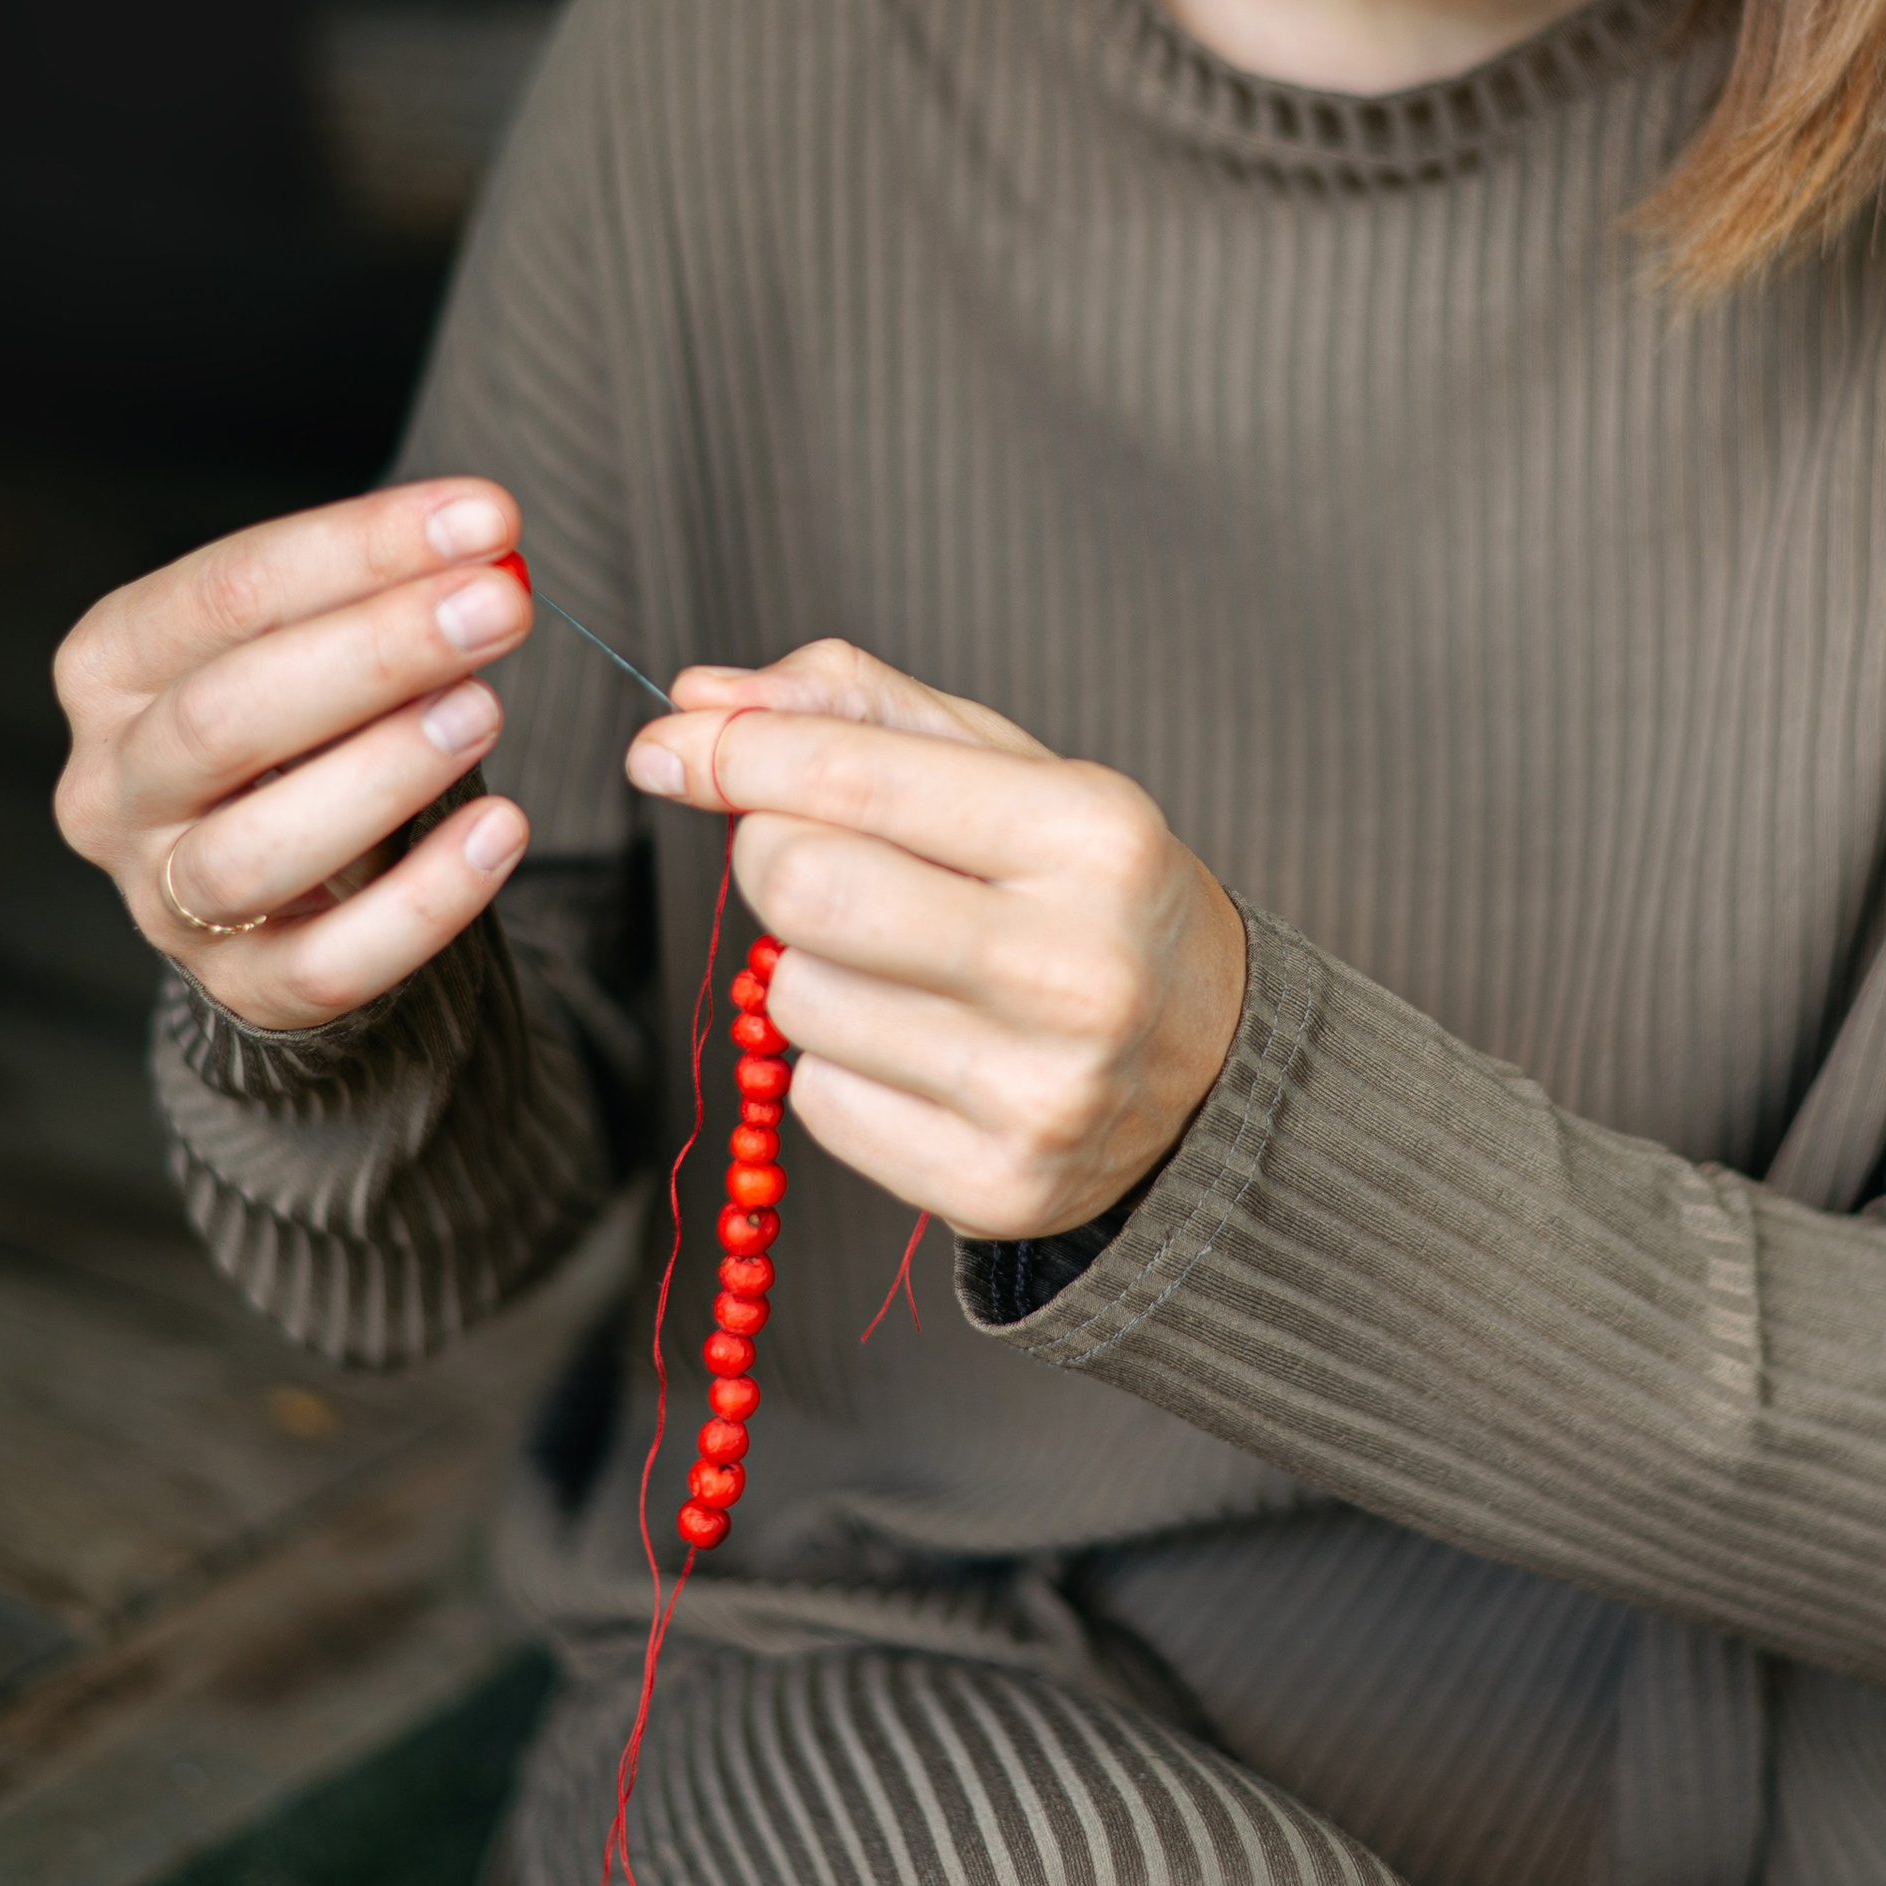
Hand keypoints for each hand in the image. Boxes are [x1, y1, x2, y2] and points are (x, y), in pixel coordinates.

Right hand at [53, 479, 539, 1024]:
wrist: (284, 881)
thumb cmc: (302, 725)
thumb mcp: (311, 643)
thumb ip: (378, 598)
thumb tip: (484, 551)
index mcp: (112, 667)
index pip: (225, 593)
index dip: (358, 548)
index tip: (486, 516)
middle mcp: (113, 785)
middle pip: (224, 715)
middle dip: (375, 651)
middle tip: (499, 605)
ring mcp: (164, 897)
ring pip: (252, 851)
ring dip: (381, 774)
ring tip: (488, 711)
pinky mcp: (242, 987)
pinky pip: (327, 964)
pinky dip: (423, 902)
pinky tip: (504, 830)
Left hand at [626, 641, 1246, 1241]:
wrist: (1214, 1068)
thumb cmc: (1080, 892)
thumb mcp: (1012, 771)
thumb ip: (858, 711)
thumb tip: (694, 699)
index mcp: (1092, 834)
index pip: (849, 774)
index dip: (733, 752)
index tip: (671, 745)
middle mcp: (1075, 965)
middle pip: (803, 888)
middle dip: (771, 856)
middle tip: (812, 857)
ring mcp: (1038, 1090)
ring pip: (796, 1003)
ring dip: (812, 973)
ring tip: (907, 971)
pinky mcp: (996, 1187)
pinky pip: (815, 1103)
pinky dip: (839, 1069)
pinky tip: (923, 1053)